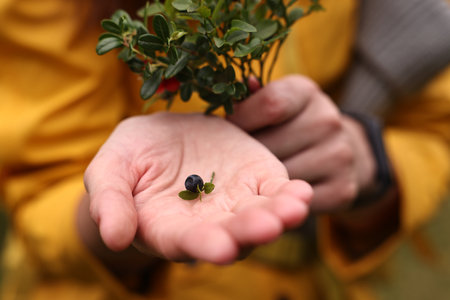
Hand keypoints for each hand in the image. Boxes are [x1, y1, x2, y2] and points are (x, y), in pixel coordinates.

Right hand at [83, 112, 311, 263]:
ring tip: (294, 208)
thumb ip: (109, 201)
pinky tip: (302, 192)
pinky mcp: (257, 180)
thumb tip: (114, 238)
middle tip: (267, 227)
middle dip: (249, 233)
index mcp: (169, 227)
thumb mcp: (110, 169)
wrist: (165, 136)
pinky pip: (276, 191)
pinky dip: (290, 195)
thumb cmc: (132, 156)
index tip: (220, 249)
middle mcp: (208, 223)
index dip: (203, 245)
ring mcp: (237, 202)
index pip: (186, 243)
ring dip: (279, 216)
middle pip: (232, 235)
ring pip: (261, 217)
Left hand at [228, 75, 376, 212]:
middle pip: (269, 146)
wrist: (343, 152)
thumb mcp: (277, 101)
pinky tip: (277, 190)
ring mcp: (339, 156)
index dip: (242, 119)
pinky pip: (295, 197)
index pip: (271, 105)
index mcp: (307, 92)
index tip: (230, 128)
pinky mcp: (342, 189)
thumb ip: (254, 98)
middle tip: (239, 159)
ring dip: (262, 180)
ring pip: (280, 175)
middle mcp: (328, 121)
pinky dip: (281, 197)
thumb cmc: (293, 123)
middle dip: (247, 155)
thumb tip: (238, 89)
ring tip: (257, 175)